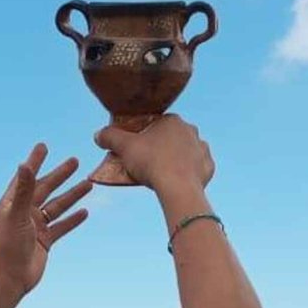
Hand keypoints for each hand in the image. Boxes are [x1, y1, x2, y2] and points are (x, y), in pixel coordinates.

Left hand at [0, 143, 91, 293]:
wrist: (10, 278)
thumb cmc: (8, 245)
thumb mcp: (16, 214)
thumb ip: (23, 190)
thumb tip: (25, 164)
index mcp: (13, 203)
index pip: (26, 177)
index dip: (35, 161)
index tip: (44, 146)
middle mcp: (24, 212)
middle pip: (46, 189)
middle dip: (60, 175)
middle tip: (75, 161)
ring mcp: (35, 227)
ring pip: (58, 207)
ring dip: (72, 195)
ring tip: (88, 184)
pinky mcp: (45, 241)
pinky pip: (62, 226)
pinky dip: (73, 219)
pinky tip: (85, 211)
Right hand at [96, 116, 213, 197]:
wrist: (177, 188)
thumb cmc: (151, 162)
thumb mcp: (124, 147)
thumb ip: (110, 137)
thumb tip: (98, 134)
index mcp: (173, 120)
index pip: (156, 124)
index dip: (144, 135)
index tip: (137, 148)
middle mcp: (191, 131)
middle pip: (172, 137)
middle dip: (161, 147)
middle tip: (148, 162)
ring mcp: (202, 149)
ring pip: (186, 152)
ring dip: (177, 159)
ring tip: (164, 173)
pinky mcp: (209, 168)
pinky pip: (197, 168)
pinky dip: (188, 173)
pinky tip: (179, 181)